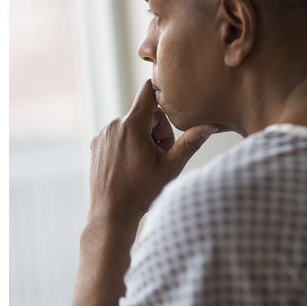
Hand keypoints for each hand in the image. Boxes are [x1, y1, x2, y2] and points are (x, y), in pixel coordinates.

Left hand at [87, 79, 217, 225]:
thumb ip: (191, 142)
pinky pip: (118, 135)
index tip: (172, 105)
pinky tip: (131, 166)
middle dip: (157, 131)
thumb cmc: (142, 192)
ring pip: (132, 125)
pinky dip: (128, 145)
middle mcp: (114, 125)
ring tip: (145, 163)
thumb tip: (211, 125)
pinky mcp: (95, 145)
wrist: (111, 214)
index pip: (148, 91)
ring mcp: (102, 135)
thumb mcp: (171, 166)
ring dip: (143, 138)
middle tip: (160, 156)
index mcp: (132, 125)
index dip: (162, 95)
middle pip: (145, 114)